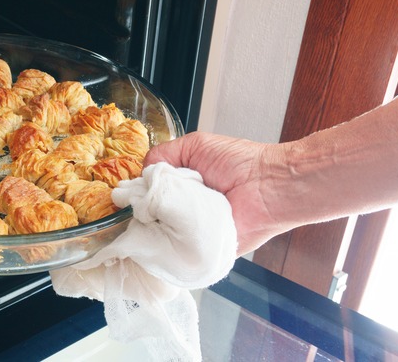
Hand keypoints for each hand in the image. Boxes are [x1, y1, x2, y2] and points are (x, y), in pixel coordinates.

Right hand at [144, 132, 290, 254]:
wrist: (269, 185)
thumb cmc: (239, 162)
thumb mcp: (194, 146)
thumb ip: (163, 154)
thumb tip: (142, 173)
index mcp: (181, 186)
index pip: (149, 194)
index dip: (138, 194)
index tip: (128, 194)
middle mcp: (184, 210)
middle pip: (150, 216)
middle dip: (145, 210)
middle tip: (145, 206)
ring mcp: (192, 231)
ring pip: (160, 235)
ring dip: (158, 225)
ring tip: (162, 216)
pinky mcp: (203, 251)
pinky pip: (179, 252)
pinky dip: (173, 244)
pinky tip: (171, 235)